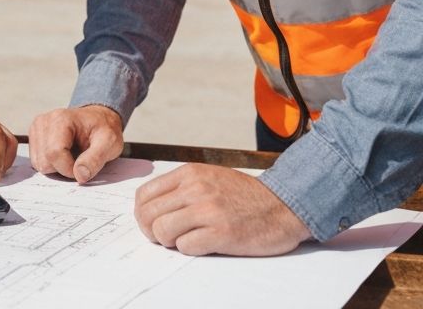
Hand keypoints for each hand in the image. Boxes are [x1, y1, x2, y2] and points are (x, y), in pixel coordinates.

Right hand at [28, 105, 123, 182]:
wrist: (98, 119)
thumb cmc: (103, 130)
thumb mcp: (109, 143)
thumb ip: (95, 159)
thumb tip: (80, 176)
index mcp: (61, 119)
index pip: (54, 154)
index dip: (69, 169)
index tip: (83, 167)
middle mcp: (43, 121)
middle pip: (44, 161)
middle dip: (62, 169)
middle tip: (78, 160)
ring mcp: (36, 128)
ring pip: (38, 163)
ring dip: (56, 167)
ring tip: (71, 156)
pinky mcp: (34, 136)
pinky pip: (36, 161)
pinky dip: (51, 164)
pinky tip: (63, 155)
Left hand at [134, 163, 310, 255]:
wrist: (281, 206)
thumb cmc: (242, 195)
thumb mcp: (208, 177)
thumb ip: (181, 187)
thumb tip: (151, 206)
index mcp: (189, 173)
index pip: (144, 194)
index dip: (142, 214)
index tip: (150, 223)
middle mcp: (195, 188)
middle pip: (148, 214)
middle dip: (151, 231)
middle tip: (163, 238)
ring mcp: (208, 210)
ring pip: (163, 231)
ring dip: (169, 242)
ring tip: (184, 240)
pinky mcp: (221, 233)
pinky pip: (185, 247)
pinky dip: (188, 250)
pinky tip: (202, 244)